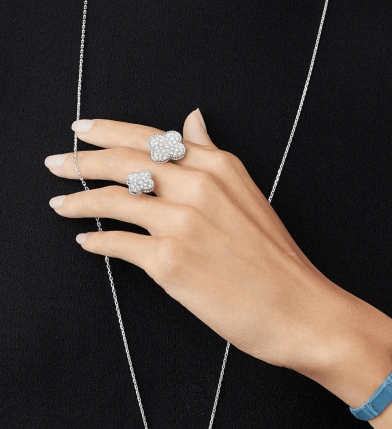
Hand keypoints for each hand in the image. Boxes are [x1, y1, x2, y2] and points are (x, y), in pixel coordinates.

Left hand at [44, 109, 356, 380]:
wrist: (298, 308)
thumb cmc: (276, 259)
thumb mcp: (248, 194)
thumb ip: (212, 156)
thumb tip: (191, 120)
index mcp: (218, 167)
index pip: (149, 138)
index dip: (107, 131)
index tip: (81, 130)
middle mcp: (198, 187)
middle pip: (123, 163)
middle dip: (81, 161)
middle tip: (55, 163)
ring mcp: (182, 224)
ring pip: (113, 201)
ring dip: (79, 201)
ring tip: (61, 204)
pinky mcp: (170, 262)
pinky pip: (118, 244)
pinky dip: (96, 242)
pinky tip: (86, 242)